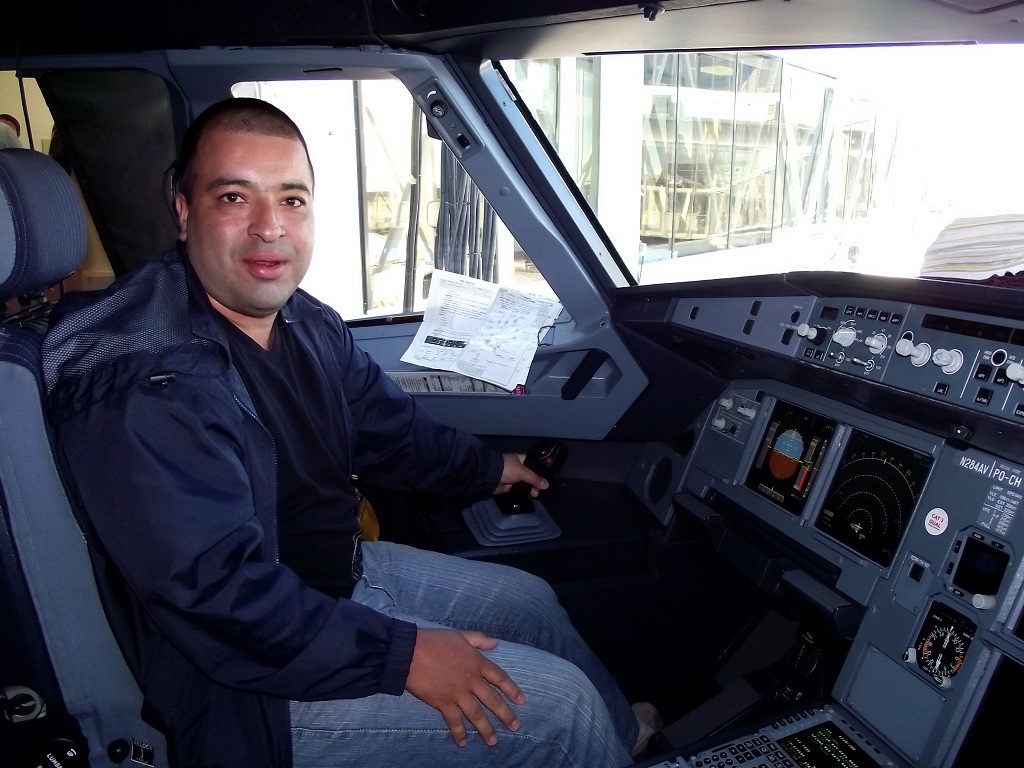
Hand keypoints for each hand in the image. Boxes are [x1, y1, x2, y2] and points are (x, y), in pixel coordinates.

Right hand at [405, 627, 526, 746]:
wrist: (411, 652)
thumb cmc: (434, 641)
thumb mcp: (460, 635)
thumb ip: (479, 640)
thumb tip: (495, 643)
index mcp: (477, 662)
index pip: (500, 678)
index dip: (512, 690)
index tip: (521, 701)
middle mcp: (471, 680)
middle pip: (492, 700)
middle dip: (505, 714)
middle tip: (516, 726)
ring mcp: (458, 693)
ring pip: (476, 714)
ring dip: (486, 729)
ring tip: (493, 741)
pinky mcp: (443, 702)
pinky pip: (454, 721)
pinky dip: (459, 732)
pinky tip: (463, 743)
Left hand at [493, 453, 547, 495]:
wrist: (490, 477)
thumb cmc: (507, 468)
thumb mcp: (522, 471)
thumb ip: (535, 478)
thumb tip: (547, 485)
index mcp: (521, 460)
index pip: (534, 464)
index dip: (541, 470)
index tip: (547, 478)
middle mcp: (518, 468)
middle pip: (531, 476)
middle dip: (537, 482)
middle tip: (541, 489)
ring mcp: (514, 478)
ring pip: (526, 484)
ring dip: (531, 489)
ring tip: (536, 494)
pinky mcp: (510, 487)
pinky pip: (520, 490)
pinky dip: (525, 493)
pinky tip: (531, 496)